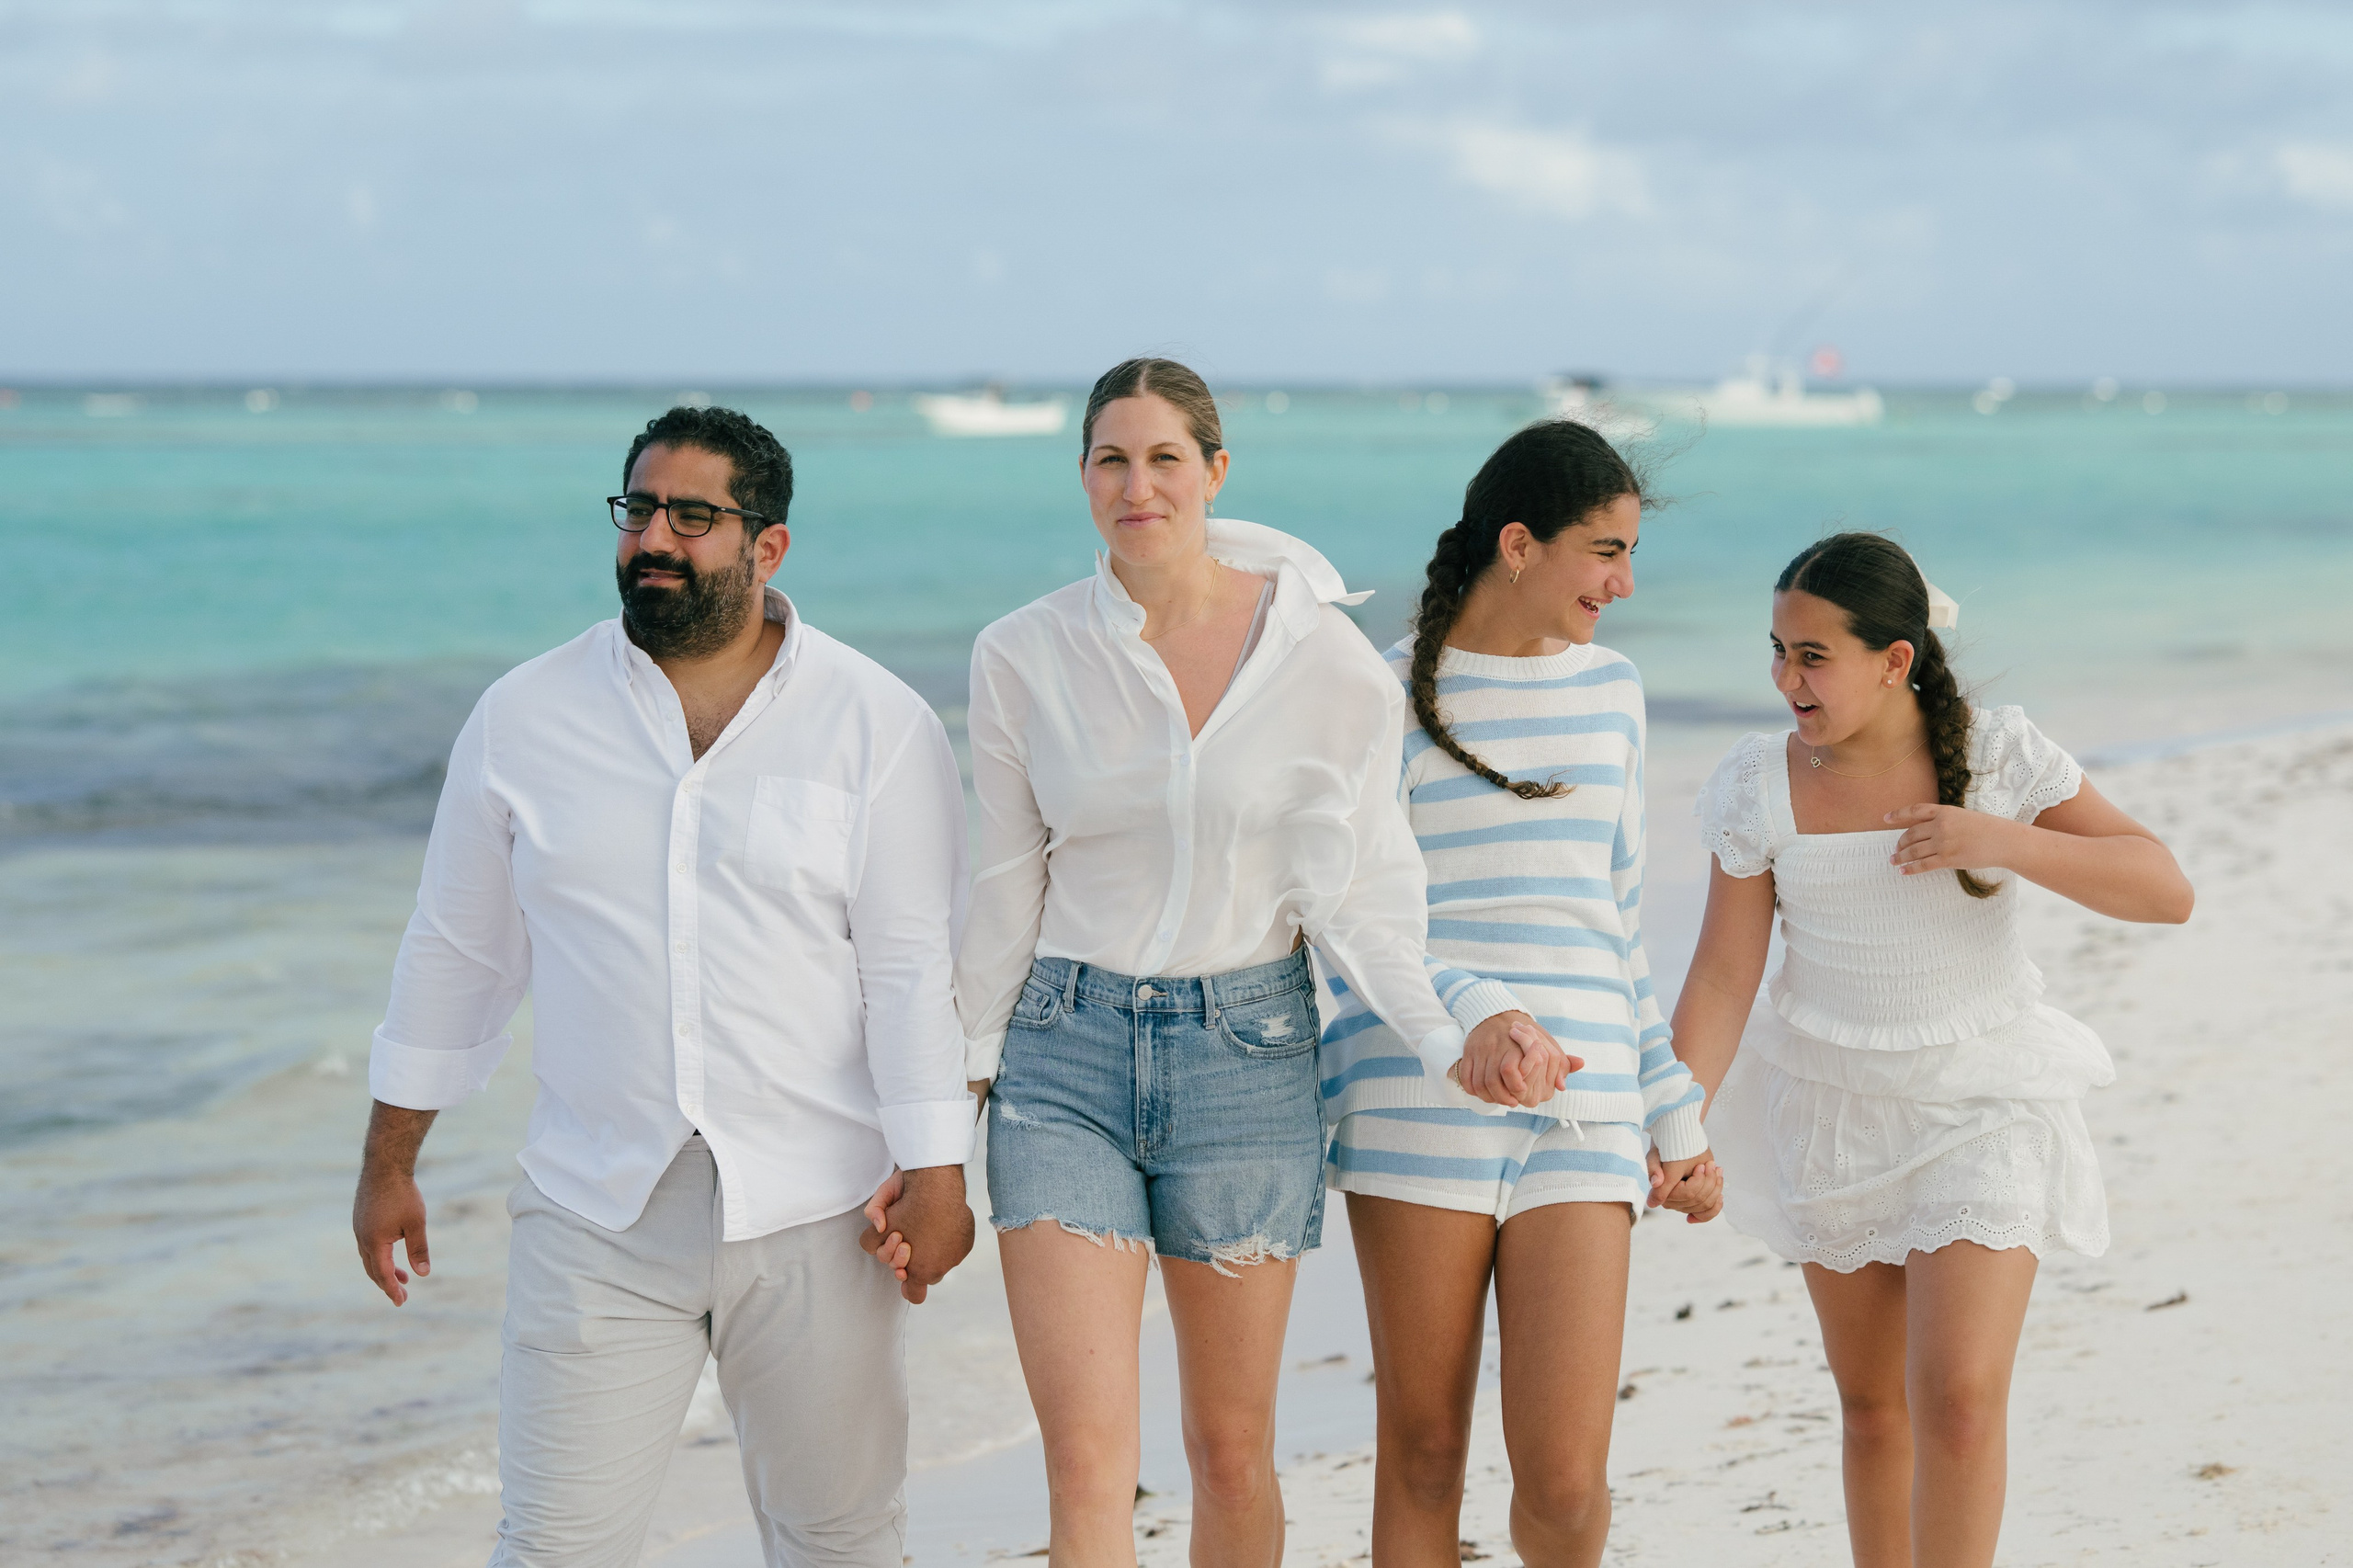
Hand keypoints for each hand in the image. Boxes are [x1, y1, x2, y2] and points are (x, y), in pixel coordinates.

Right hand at [354, 1158, 431, 1305]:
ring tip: (403, 1277)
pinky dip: (379, 1255)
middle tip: (402, 1294)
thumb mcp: (416, 1224)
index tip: (401, 1302)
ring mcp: (358, 1228)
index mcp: (375, 1242)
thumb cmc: (403, 1194)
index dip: (392, 1290)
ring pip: (369, 1258)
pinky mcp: (360, 1219)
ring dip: (384, 1269)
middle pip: (373, 1270)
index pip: (383, 1274)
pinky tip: (391, 1253)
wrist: (384, 1165)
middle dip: (387, 1284)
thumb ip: (418, 1249)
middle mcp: (362, 1238)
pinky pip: (367, 1245)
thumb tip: (423, 1274)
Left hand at [857, 1165, 973, 1303]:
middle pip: (927, 1275)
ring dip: (933, 1250)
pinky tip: (938, 1222)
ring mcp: (957, 1255)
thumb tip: (877, 1238)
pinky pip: (955, 1247)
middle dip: (917, 1262)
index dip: (908, 1285)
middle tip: (908, 1242)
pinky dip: (947, 1238)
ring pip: (942, 1260)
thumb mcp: (878, 1226)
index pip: (915, 1294)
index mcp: (921, 1271)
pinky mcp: (967, 1241)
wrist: (937, 1184)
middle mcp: (941, 1267)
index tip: (904, 1271)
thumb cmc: (907, 1207)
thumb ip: (869, 1242)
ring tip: (924, 1227)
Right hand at [1455, 1013, 1582, 1107]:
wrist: (1497, 1012)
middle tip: (1511, 1102)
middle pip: (1493, 1082)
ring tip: (1497, 1100)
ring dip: (1487, 1096)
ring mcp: (1480, 1050)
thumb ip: (1559, 1064)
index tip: (1521, 1098)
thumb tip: (1562, 1086)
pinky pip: (1466, 1077)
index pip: (1510, 1072)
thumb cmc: (1527, 1032)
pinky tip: (1482, 1092)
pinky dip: (1472, 1089)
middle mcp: (1495, 1047)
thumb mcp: (1547, 1044)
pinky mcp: (1469, 1052)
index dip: (1516, 1089)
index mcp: (1515, 1045)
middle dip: (1502, 1097)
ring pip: (1478, 1082)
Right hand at [1647, 1150, 1723, 1222]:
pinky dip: (1716, 1206)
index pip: (1689, 1194)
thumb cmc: (1665, 1149)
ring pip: (1706, 1205)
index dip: (1699, 1181)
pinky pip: (1706, 1214)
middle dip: (1709, 1181)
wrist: (1676, 1144)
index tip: (1701, 1166)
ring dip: (1715, 1187)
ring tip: (1716, 1170)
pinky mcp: (1691, 1205)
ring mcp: (1682, 1206)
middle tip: (1710, 1164)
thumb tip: (1655, 1183)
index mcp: (1662, 1193)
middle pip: (1699, 1200)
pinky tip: (1720, 1197)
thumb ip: (1653, 1169)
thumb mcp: (1656, 1156)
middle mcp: (1671, 1203)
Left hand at [1884, 803, 2018, 878]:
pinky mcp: (1948, 859)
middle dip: (1900, 843)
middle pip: (1911, 834)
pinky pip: (1923, 865)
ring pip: (1914, 850)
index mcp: (1944, 811)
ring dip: (1901, 856)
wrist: (2004, 841)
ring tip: (1894, 860)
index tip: (1885, 819)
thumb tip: (1927, 832)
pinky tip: (1903, 871)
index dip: (1898, 815)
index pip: (1915, 810)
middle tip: (1895, 849)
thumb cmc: (1987, 829)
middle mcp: (1940, 825)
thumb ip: (1944, 821)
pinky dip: (1911, 868)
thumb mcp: (1963, 816)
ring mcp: (1943, 842)